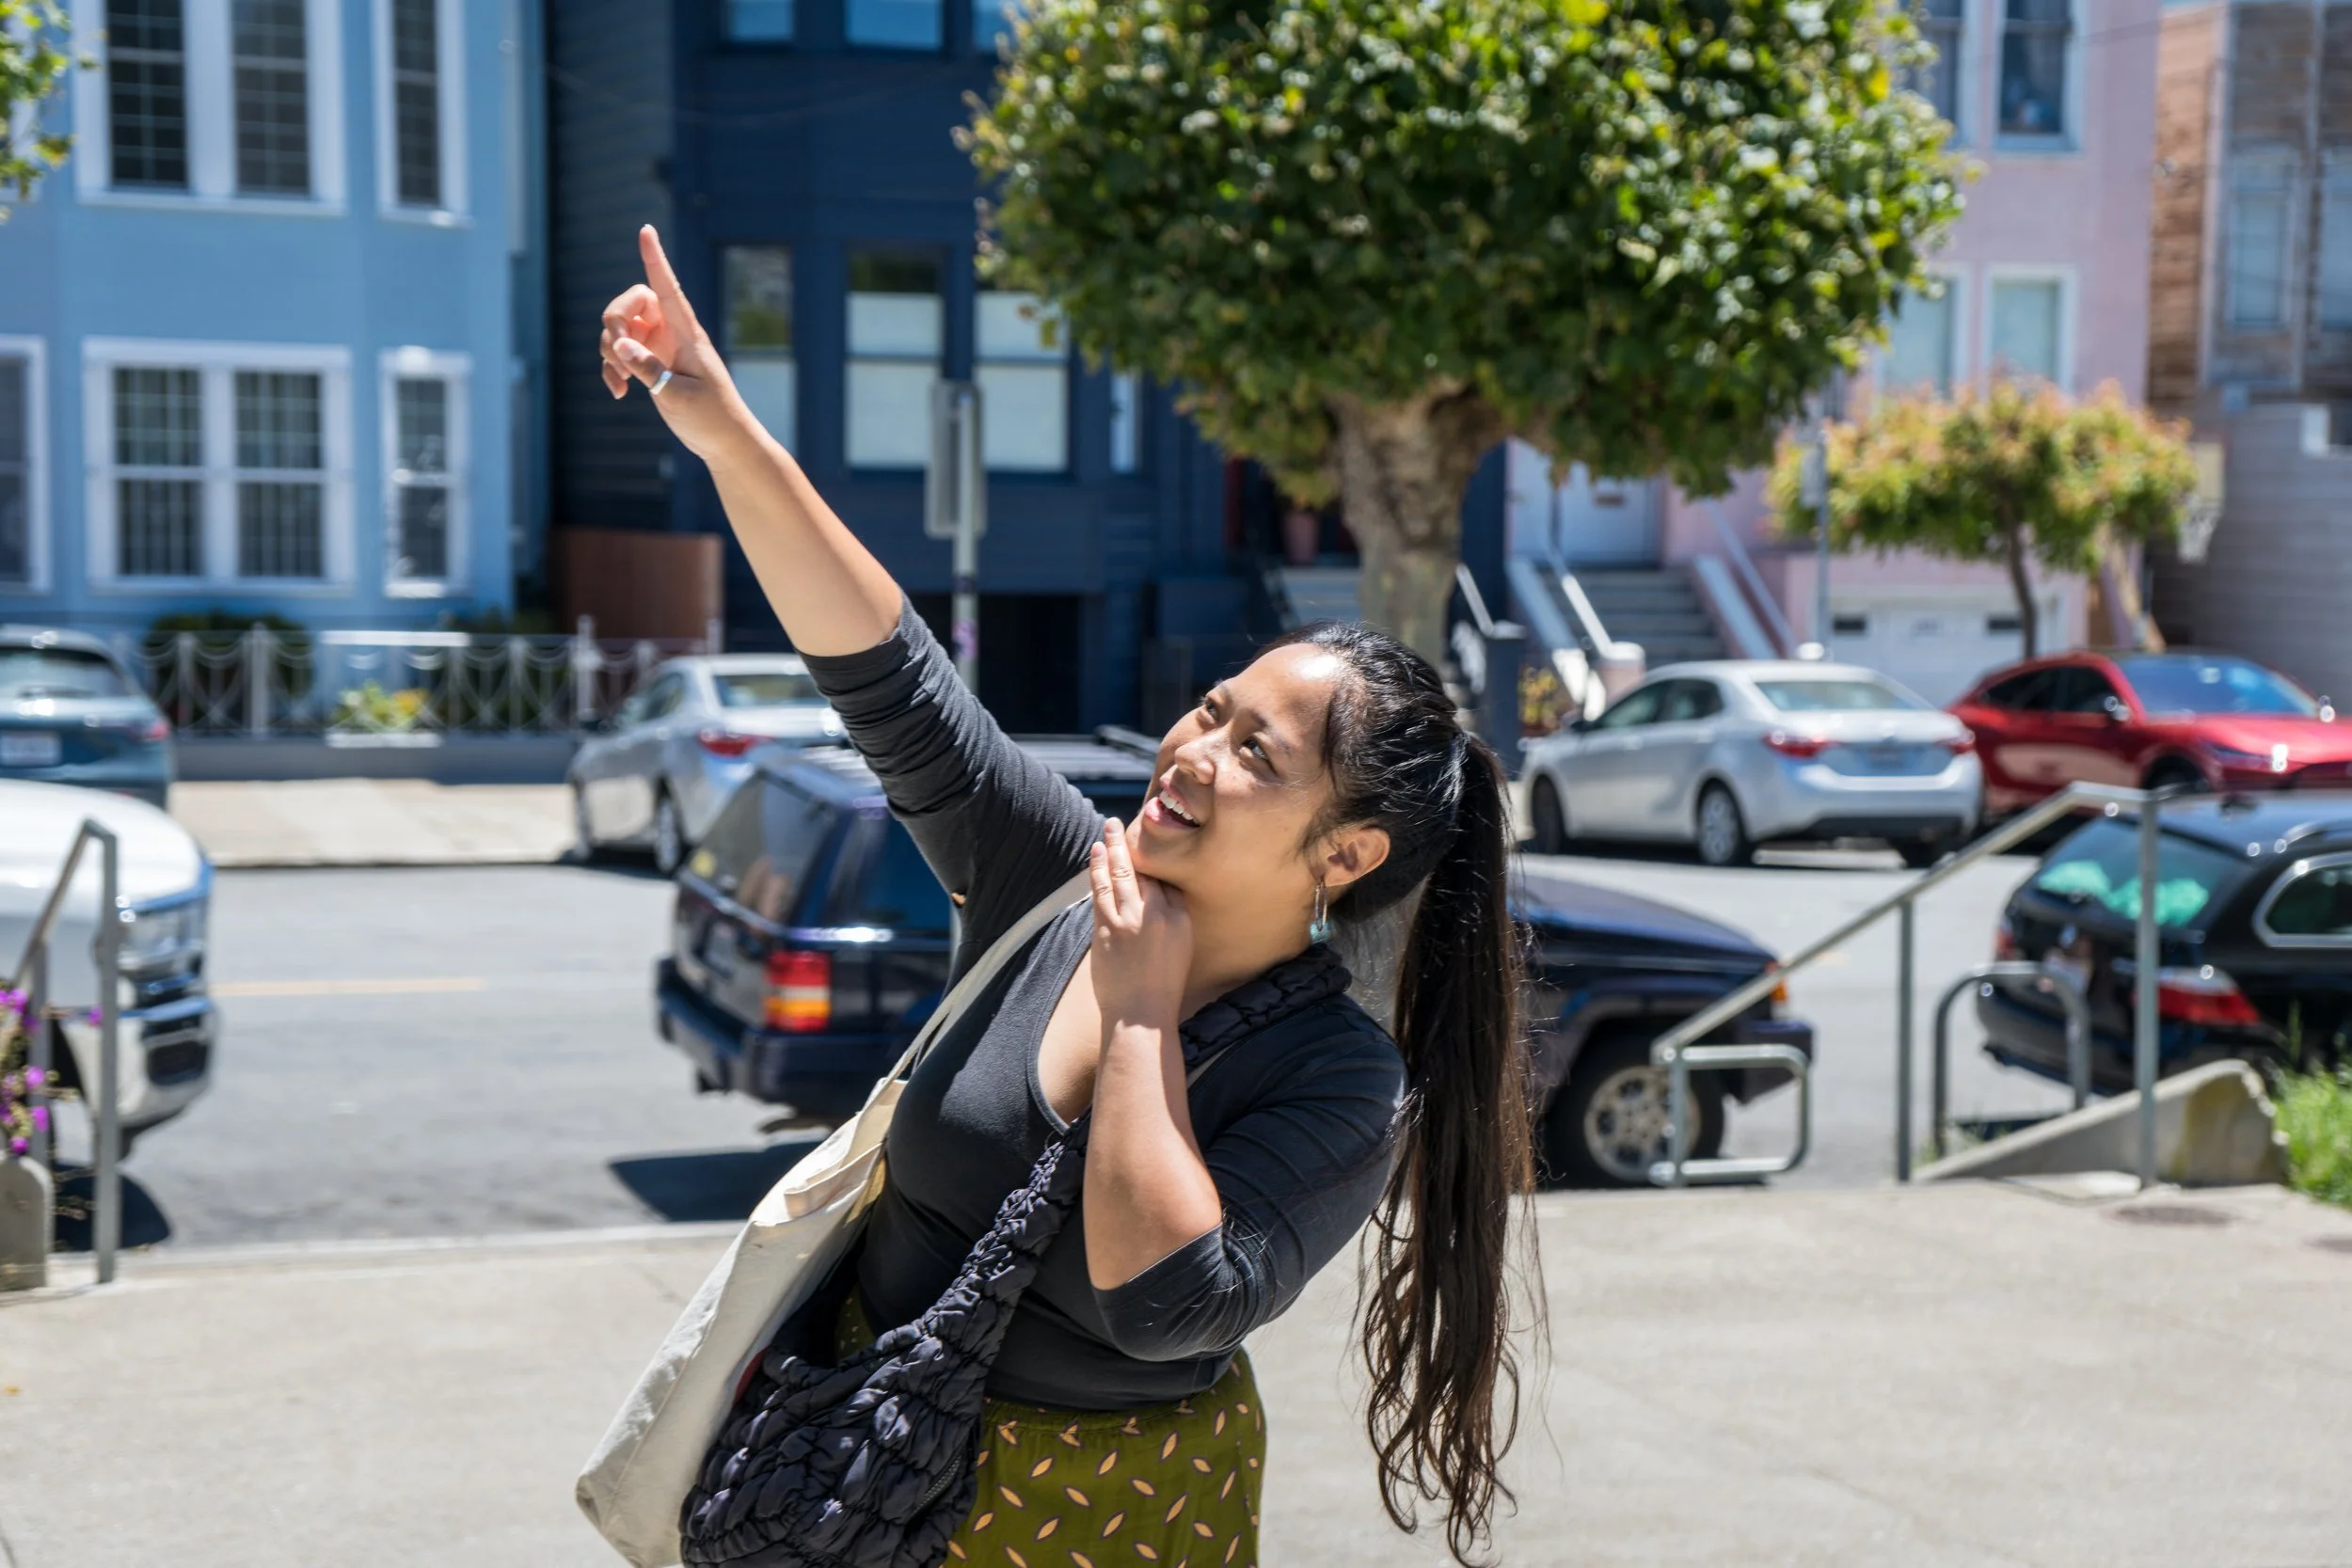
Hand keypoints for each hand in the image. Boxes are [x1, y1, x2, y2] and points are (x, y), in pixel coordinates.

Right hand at [598, 225, 755, 461]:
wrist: (724, 442)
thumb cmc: (712, 418)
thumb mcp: (677, 396)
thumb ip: (648, 369)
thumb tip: (617, 343)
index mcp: (688, 334)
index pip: (668, 289)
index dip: (656, 260)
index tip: (646, 230)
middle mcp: (672, 334)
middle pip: (630, 303)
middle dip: (612, 320)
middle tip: (615, 349)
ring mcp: (660, 347)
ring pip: (619, 329)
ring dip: (608, 350)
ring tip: (621, 382)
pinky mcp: (651, 364)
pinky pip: (620, 354)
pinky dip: (612, 369)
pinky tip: (617, 392)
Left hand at [1087, 818, 1191, 1030]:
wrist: (1140, 1015)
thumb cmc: (1162, 986)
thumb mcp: (1180, 947)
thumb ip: (1171, 917)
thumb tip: (1157, 891)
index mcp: (1179, 918)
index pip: (1164, 878)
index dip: (1151, 857)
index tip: (1142, 840)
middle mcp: (1156, 914)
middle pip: (1140, 869)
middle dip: (1126, 843)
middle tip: (1117, 822)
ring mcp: (1128, 921)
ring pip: (1118, 875)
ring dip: (1109, 850)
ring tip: (1104, 832)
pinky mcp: (1106, 930)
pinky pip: (1101, 891)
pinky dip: (1098, 871)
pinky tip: (1096, 857)